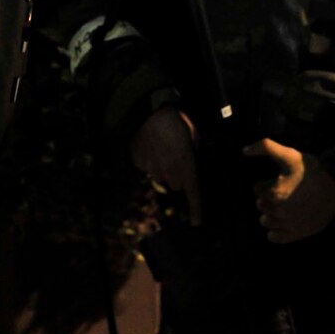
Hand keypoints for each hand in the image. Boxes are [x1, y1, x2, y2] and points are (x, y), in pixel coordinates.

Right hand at [130, 107, 200, 224]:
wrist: (149, 111)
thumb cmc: (176, 120)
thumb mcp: (193, 134)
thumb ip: (194, 150)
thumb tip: (191, 156)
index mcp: (186, 165)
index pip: (193, 193)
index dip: (196, 209)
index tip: (196, 222)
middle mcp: (169, 172)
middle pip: (176, 182)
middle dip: (178, 173)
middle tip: (177, 154)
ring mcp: (151, 169)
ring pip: (159, 174)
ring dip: (162, 165)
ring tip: (162, 144)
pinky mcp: (138, 162)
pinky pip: (146, 165)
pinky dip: (148, 158)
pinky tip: (150, 143)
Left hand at [243, 137, 334, 243]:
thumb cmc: (313, 171)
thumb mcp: (290, 155)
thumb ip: (266, 147)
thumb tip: (244, 150)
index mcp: (274, 192)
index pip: (257, 190)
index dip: (266, 184)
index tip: (279, 181)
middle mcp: (278, 211)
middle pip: (261, 206)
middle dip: (268, 199)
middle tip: (283, 192)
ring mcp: (287, 224)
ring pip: (265, 221)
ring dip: (270, 214)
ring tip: (285, 206)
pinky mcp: (295, 234)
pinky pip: (274, 238)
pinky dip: (275, 231)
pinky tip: (284, 221)